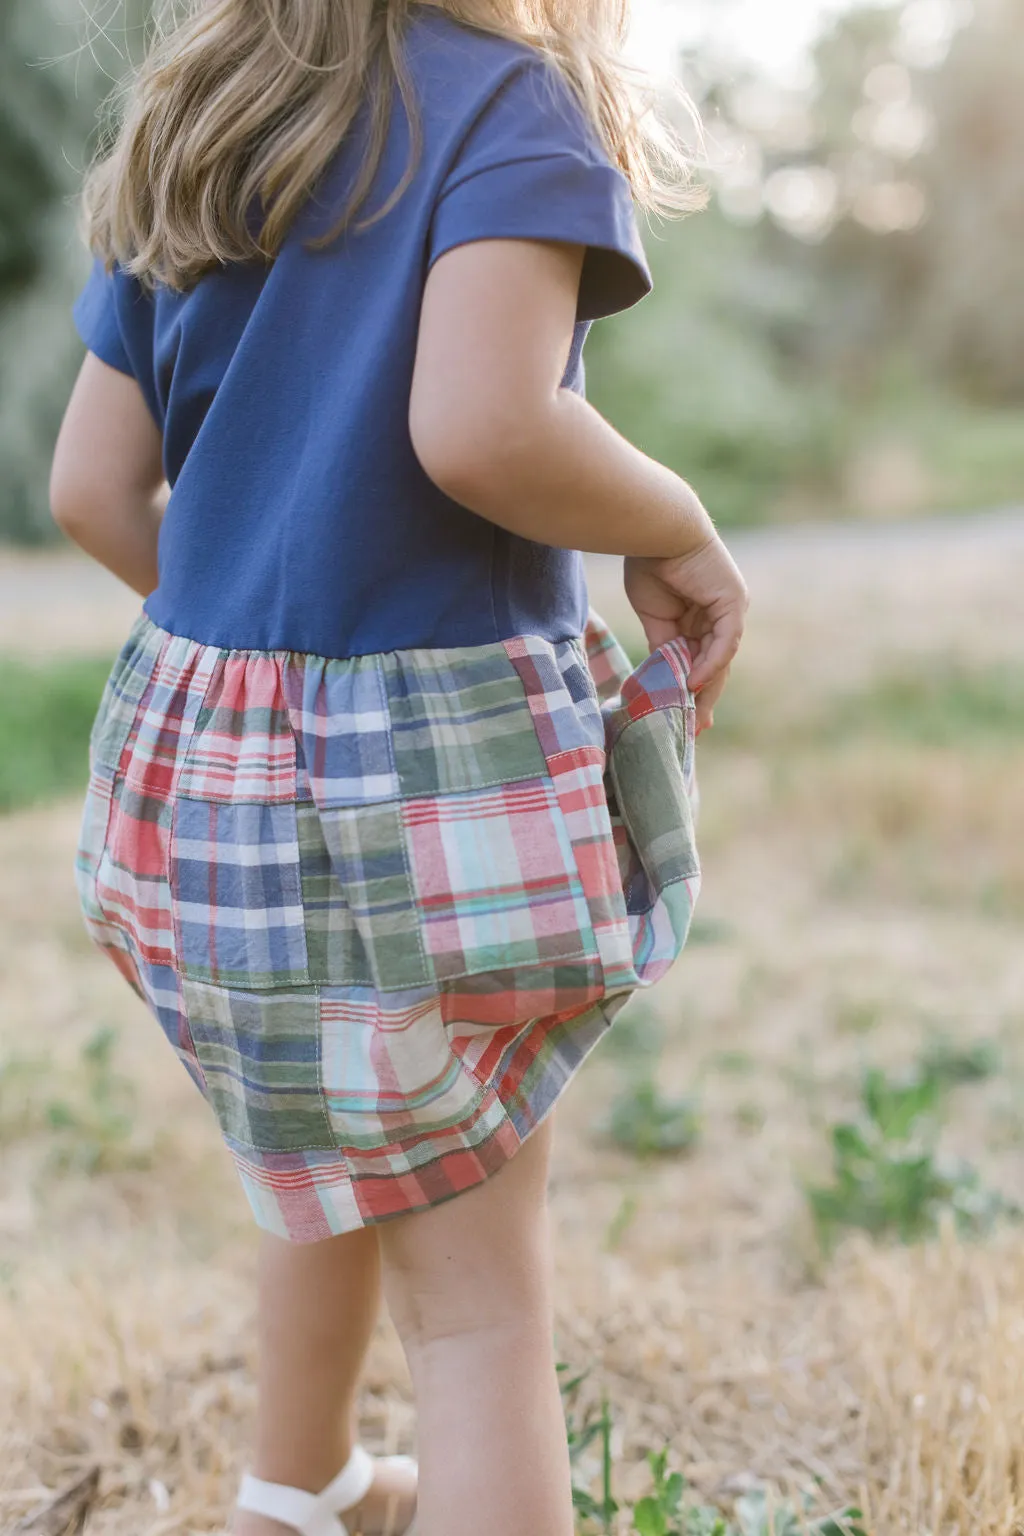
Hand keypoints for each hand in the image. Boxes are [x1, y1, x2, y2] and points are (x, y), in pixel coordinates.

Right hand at [624, 537, 747, 732]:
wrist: (657, 531)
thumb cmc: (650, 562)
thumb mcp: (655, 615)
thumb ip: (664, 644)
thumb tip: (664, 673)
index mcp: (702, 615)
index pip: (700, 658)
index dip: (692, 687)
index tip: (682, 715)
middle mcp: (720, 614)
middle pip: (713, 665)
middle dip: (704, 697)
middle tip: (697, 729)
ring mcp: (729, 609)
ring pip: (719, 659)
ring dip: (706, 688)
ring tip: (694, 717)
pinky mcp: (733, 603)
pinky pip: (723, 642)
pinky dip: (709, 663)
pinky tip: (694, 682)